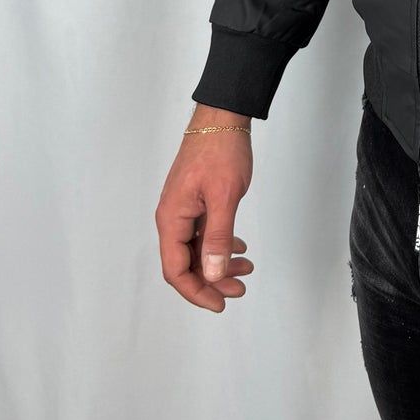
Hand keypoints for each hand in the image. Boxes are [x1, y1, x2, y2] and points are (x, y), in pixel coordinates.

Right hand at [155, 105, 255, 311]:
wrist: (223, 115)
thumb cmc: (221, 149)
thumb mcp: (224, 196)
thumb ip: (218, 237)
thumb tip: (213, 274)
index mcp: (172, 218)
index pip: (175, 270)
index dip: (196, 291)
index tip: (220, 303)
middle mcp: (173, 216)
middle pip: (185, 263)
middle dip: (212, 281)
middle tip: (240, 289)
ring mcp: (184, 208)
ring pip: (197, 248)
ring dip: (219, 263)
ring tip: (247, 268)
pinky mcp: (196, 200)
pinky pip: (203, 232)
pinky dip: (221, 243)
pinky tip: (239, 246)